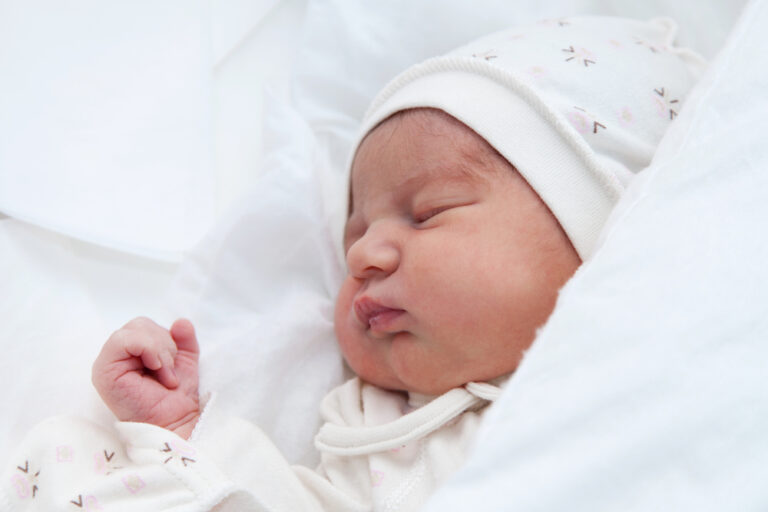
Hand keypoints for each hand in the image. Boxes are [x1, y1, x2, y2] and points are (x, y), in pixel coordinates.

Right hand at [92, 317, 200, 438]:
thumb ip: (184, 339)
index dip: (165, 338)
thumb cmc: (177, 396)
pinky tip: (155, 368)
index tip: (173, 366)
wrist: (176, 422)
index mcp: (130, 353)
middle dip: (164, 345)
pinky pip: (124, 340)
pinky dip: (148, 349)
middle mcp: (115, 356)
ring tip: (164, 375)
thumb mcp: (185, 360)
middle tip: (169, 372)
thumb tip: (181, 321)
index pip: (144, 325)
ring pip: (133, 330)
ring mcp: (106, 363)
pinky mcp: (103, 371)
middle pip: (139, 324)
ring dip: (159, 350)